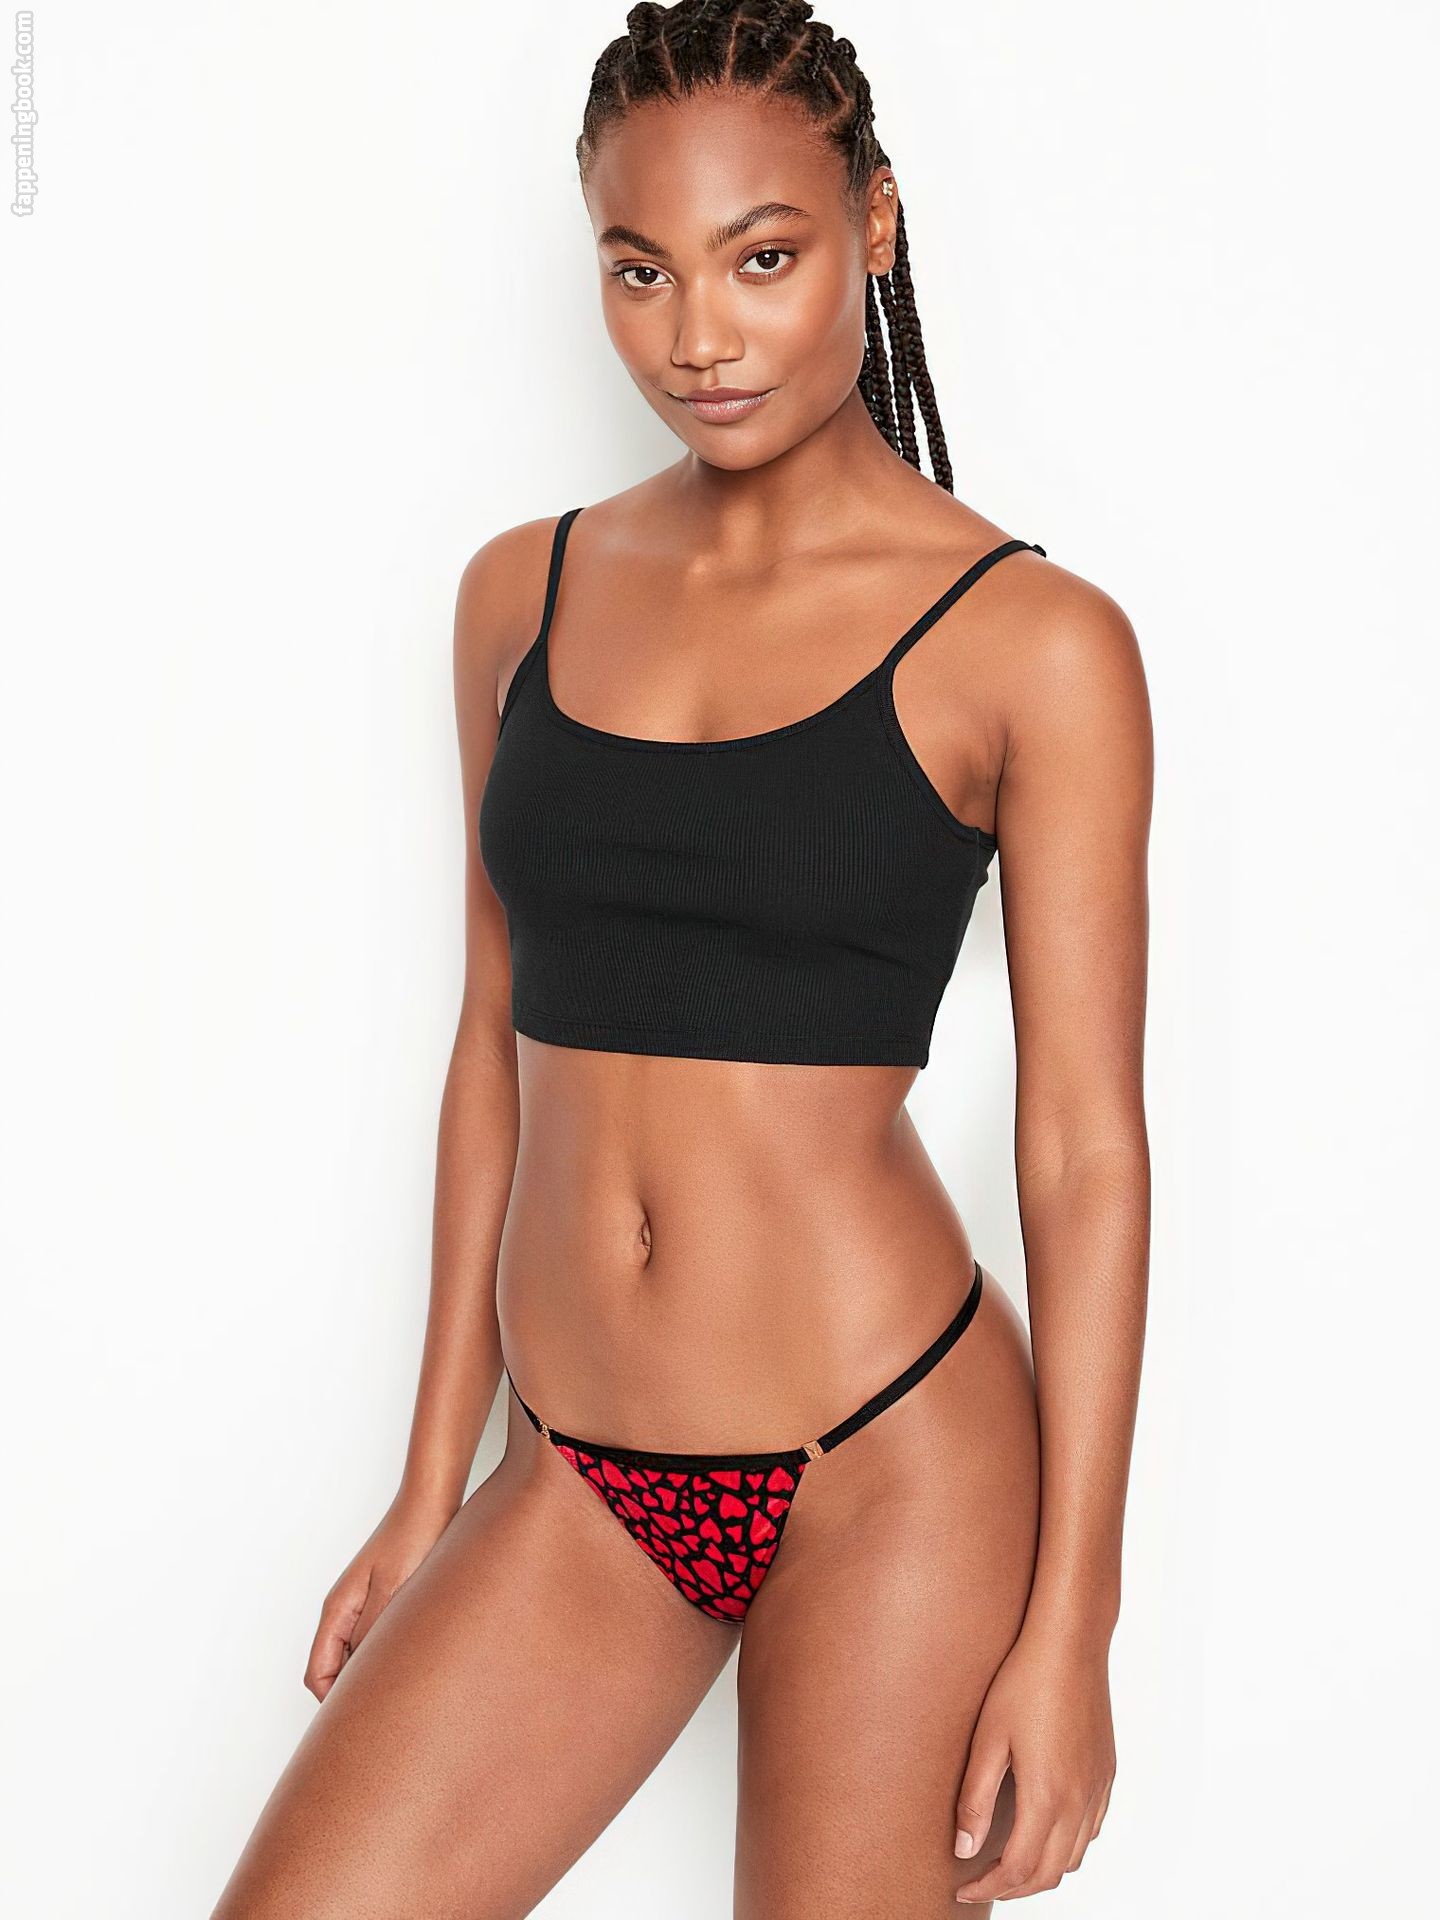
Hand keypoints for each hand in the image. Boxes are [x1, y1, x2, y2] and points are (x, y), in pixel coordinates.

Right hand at [303, 1484, 459, 1700]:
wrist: (433, 1501)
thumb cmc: (413, 1539)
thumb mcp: (392, 1593)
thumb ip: (371, 1635)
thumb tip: (359, 1677)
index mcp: (337, 1611)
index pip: (317, 1675)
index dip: (334, 1703)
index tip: (362, 1720)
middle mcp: (345, 1611)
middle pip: (334, 1670)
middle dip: (354, 1694)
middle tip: (386, 1715)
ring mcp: (365, 1605)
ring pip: (357, 1656)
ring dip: (374, 1673)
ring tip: (405, 1688)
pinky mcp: (387, 1600)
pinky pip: (376, 1641)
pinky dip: (388, 1656)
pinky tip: (415, 1660)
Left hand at [953, 1625, 1115, 1901]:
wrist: (1070, 1643)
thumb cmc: (1023, 1681)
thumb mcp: (987, 1738)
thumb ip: (974, 1798)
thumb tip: (964, 1848)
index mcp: (1047, 1797)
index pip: (1018, 1870)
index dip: (987, 1886)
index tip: (961, 1888)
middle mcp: (1079, 1802)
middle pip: (1049, 1873)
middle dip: (1013, 1888)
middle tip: (979, 1882)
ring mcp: (1098, 1788)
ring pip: (1073, 1857)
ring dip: (1041, 1870)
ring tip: (1006, 1860)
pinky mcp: (1106, 1773)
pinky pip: (1091, 1830)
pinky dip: (1066, 1846)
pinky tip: (1043, 1829)